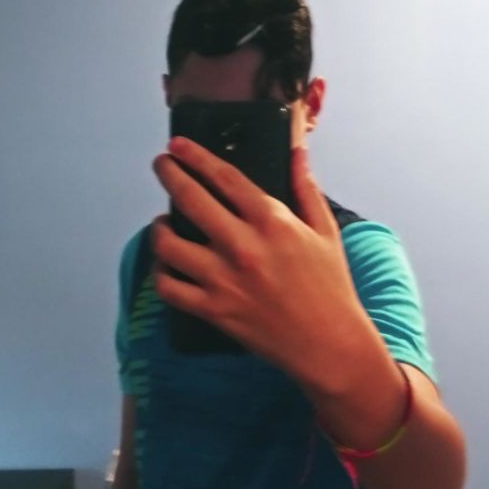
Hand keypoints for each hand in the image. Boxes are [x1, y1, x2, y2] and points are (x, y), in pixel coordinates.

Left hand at [151, 136, 363, 385]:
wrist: (328, 345)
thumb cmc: (330, 285)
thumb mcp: (325, 230)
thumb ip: (305, 188)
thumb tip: (296, 151)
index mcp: (272, 222)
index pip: (224, 177)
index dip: (196, 156)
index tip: (177, 144)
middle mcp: (243, 246)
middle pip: (190, 199)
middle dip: (168, 174)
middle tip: (162, 164)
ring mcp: (224, 280)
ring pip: (169, 246)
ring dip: (158, 228)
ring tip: (162, 222)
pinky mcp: (214, 311)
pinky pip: (169, 288)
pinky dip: (161, 273)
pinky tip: (166, 263)